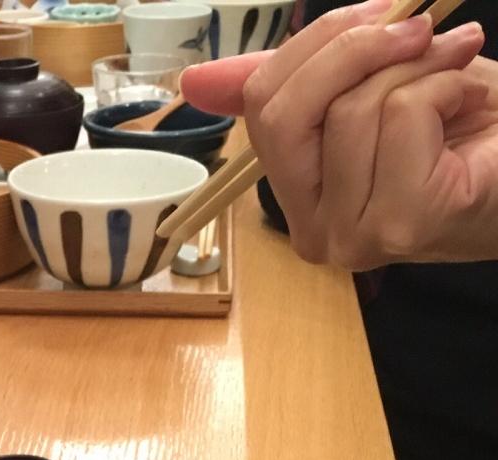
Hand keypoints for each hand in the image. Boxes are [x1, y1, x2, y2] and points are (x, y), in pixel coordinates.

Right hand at [181, 0, 497, 268]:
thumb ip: (296, 80)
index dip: (318, 43)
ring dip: (420, 68)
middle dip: (354, 48)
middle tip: (419, 28)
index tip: (382, 12)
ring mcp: (348, 236)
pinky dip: (445, 88)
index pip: (262, 107)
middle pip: (282, 115)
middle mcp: (311, 229)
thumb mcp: (369, 87)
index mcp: (297, 195)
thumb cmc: (463, 128)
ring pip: (351, 111)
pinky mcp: (395, 225)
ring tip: (458, 73)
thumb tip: (192, 81)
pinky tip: (468, 107)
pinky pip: (398, 118)